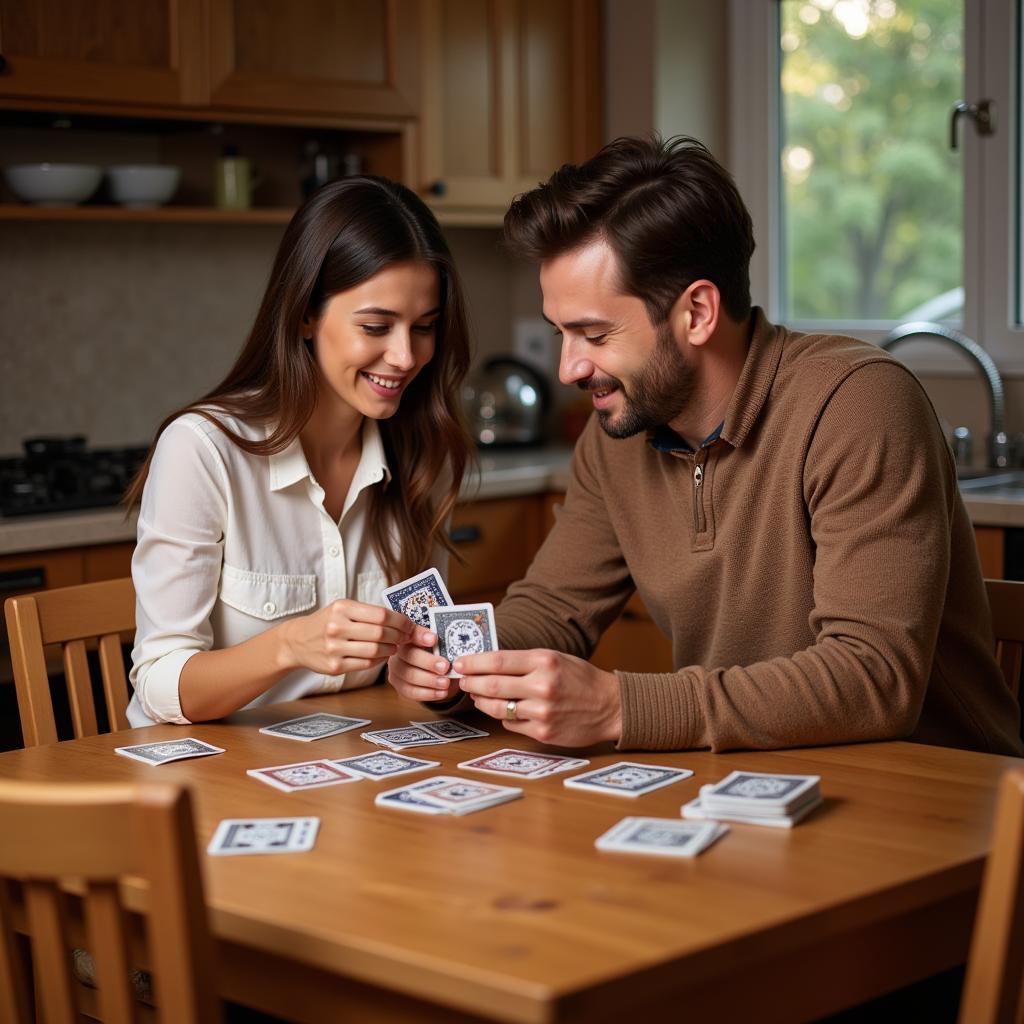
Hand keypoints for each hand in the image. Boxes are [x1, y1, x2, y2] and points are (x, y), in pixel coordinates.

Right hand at [277, 599, 414, 676]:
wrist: (298, 640)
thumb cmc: (327, 622)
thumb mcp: (343, 608)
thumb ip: (369, 613)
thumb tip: (403, 620)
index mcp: (342, 608)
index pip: (381, 615)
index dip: (401, 621)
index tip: (410, 625)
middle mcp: (336, 627)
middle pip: (381, 633)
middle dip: (400, 636)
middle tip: (407, 637)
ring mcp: (334, 648)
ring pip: (375, 650)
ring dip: (391, 649)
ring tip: (395, 646)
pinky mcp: (334, 666)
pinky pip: (365, 664)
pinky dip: (379, 660)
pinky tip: (382, 655)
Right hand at [386, 628, 461, 702]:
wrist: (437, 673)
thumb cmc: (440, 654)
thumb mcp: (444, 645)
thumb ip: (447, 642)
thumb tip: (460, 640)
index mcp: (410, 637)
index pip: (412, 633)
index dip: (421, 636)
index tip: (434, 639)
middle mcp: (399, 652)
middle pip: (410, 656)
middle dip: (429, 662)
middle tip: (445, 667)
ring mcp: (397, 670)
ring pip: (410, 676)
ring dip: (430, 680)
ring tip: (445, 682)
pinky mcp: (400, 687)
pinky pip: (412, 692)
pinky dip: (428, 693)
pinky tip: (442, 692)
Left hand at [455, 649, 621, 746]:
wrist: (610, 706)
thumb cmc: (580, 679)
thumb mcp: (555, 659)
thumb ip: (524, 661)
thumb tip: (488, 663)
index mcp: (544, 661)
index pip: (498, 660)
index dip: (474, 662)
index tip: (461, 663)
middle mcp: (542, 685)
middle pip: (492, 685)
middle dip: (471, 683)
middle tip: (463, 681)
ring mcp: (542, 712)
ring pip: (498, 708)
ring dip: (482, 701)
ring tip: (478, 696)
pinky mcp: (543, 732)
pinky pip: (511, 724)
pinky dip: (504, 716)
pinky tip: (506, 710)